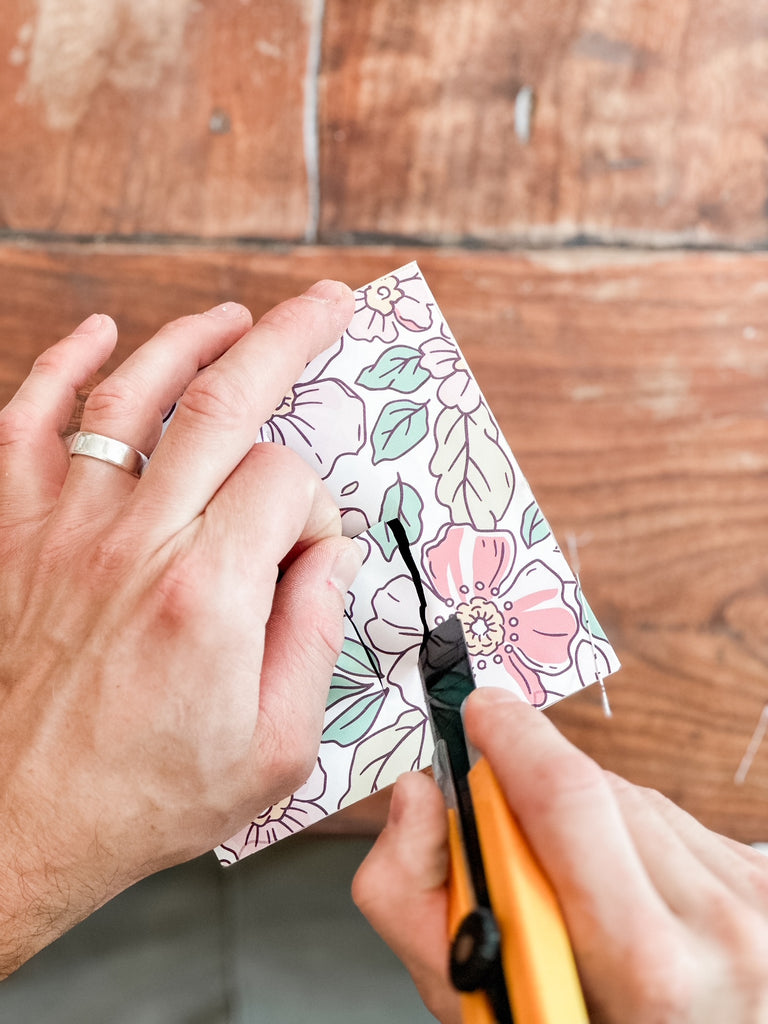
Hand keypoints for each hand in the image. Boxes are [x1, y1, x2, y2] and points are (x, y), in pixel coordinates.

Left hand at [0, 281, 360, 977]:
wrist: (15, 829)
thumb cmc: (141, 799)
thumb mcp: (273, 749)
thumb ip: (314, 638)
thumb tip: (328, 555)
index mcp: (209, 595)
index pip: (286, 485)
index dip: (313, 506)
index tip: (307, 549)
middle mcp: (137, 543)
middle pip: (224, 400)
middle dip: (288, 339)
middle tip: (324, 306)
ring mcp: (65, 530)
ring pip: (129, 393)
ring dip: (189, 340)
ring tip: (232, 317)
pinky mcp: (13, 536)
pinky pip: (26, 422)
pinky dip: (58, 365)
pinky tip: (95, 335)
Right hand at [354, 688, 767, 1022]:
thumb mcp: (479, 1003)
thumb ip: (415, 898)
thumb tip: (419, 793)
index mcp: (646, 965)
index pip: (569, 799)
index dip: (516, 739)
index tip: (482, 713)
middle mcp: (719, 924)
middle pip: (598, 789)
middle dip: (538, 789)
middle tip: (512, 842)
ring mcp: (752, 898)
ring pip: (637, 798)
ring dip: (590, 817)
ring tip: (580, 893)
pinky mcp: (764, 878)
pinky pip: (676, 820)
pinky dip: (633, 837)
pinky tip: (626, 891)